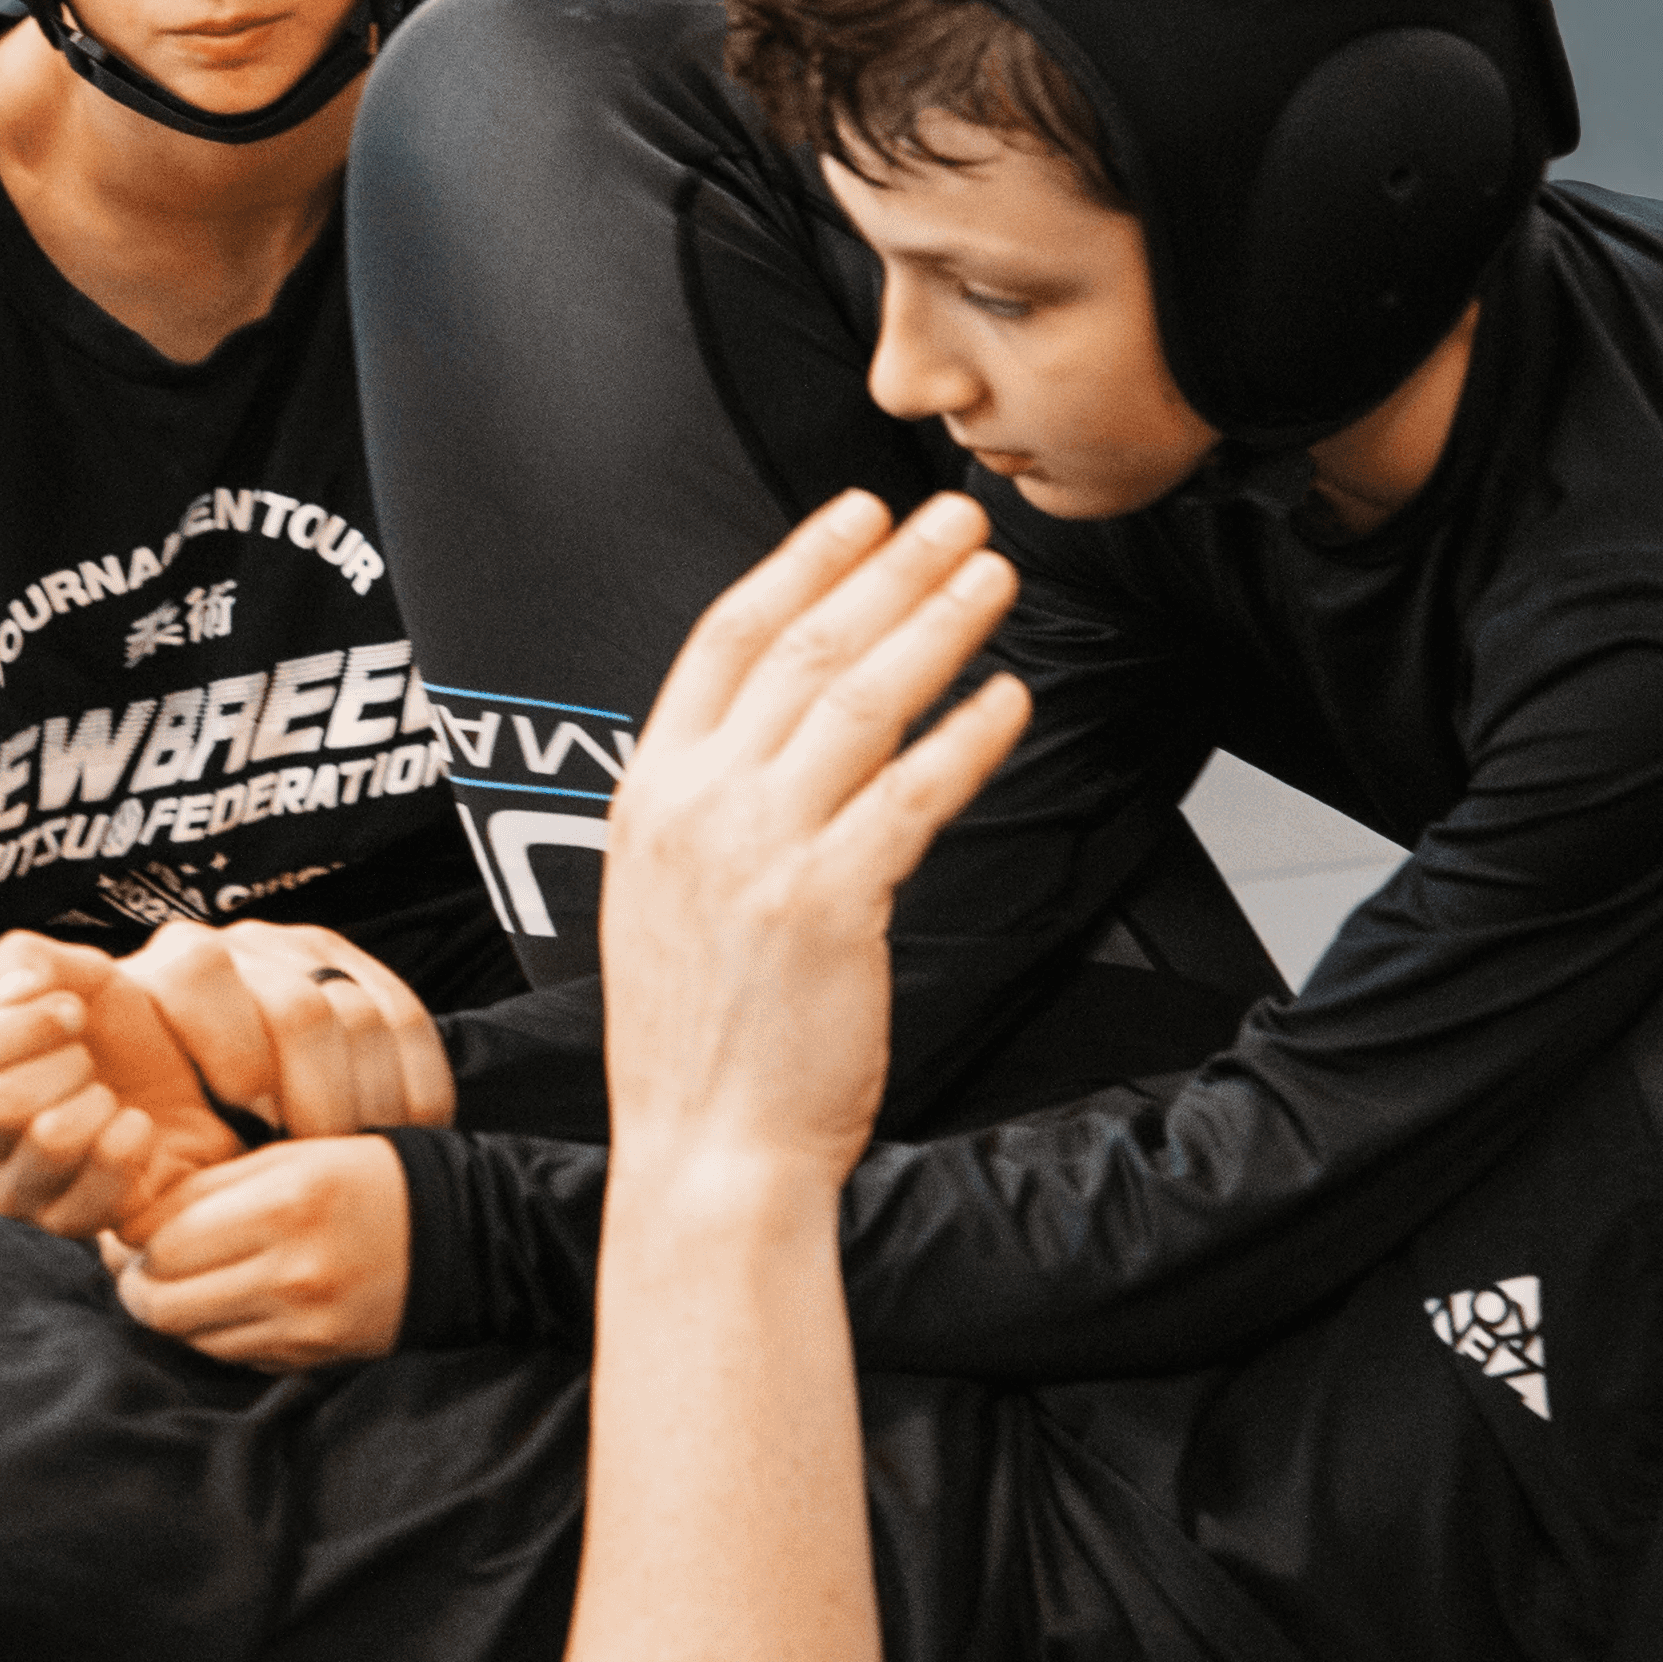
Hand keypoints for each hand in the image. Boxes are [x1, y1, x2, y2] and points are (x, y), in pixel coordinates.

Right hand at [0, 935, 245, 1237]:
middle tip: (93, 1062)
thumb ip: (32, 960)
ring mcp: (19, 1191)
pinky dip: (126, 1148)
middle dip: (66, 1065)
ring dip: (96, 1104)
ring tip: (112, 1097)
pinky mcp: (68, 1226)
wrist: (192, 1088)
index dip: (21, 1024)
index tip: (74, 1012)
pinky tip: (137, 1128)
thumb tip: (12, 990)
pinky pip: (88, 1197)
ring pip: (48, 1142)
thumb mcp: (82, 975)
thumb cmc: (122, 1033)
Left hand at [104, 1136, 410, 1366]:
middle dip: (136, 1284)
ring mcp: (303, 1324)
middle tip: (138, 1265)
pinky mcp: (314, 1358)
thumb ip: (210, 1186)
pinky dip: (212, 1334)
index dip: (131, 1237)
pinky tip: (223, 1304)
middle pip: (163, 1301)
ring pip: (189, 1337)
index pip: (164, 1238)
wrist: (464, 1236)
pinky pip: (230, 1356)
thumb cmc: (367, 1179)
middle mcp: (292, 1271)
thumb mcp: (292, 1156)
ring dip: (171, 1313)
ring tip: (178, 1283)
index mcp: (284, 1203)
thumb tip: (131, 1222)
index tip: (128, 1228)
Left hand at [123, 919, 455, 1137]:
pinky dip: (416, 1085)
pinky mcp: (360, 968)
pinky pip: (408, 1019)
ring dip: (369, 1100)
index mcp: (168, 974)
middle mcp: (240, 948)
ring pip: (360, 1016)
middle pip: (299, 1009)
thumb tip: (146, 1192)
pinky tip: (411, 1129)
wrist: (216, 1086)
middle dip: (318, 1096)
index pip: (200, 978)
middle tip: (317, 1152)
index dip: (234, 1052)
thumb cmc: (167, 1126)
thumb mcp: (142, 1132)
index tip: (250, 1118)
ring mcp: (304, 952)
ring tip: (357, 1152)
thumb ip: (143, 1143)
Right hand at [599, 490, 1029, 1188]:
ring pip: (863, 700)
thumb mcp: (665, 894)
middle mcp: (698, 805)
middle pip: (807, 648)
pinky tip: (1011, 700)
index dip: (801, 559)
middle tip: (955, 515)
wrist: (704, 1149)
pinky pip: (916, 793)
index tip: (860, 512)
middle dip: (891, 568)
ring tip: (993, 575)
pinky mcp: (829, 902)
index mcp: (651, 792)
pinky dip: (969, 736)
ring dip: (939, 624)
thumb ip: (712, 806)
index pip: (726, 637)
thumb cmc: (699, 1038)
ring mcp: (760, 849)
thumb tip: (783, 734)